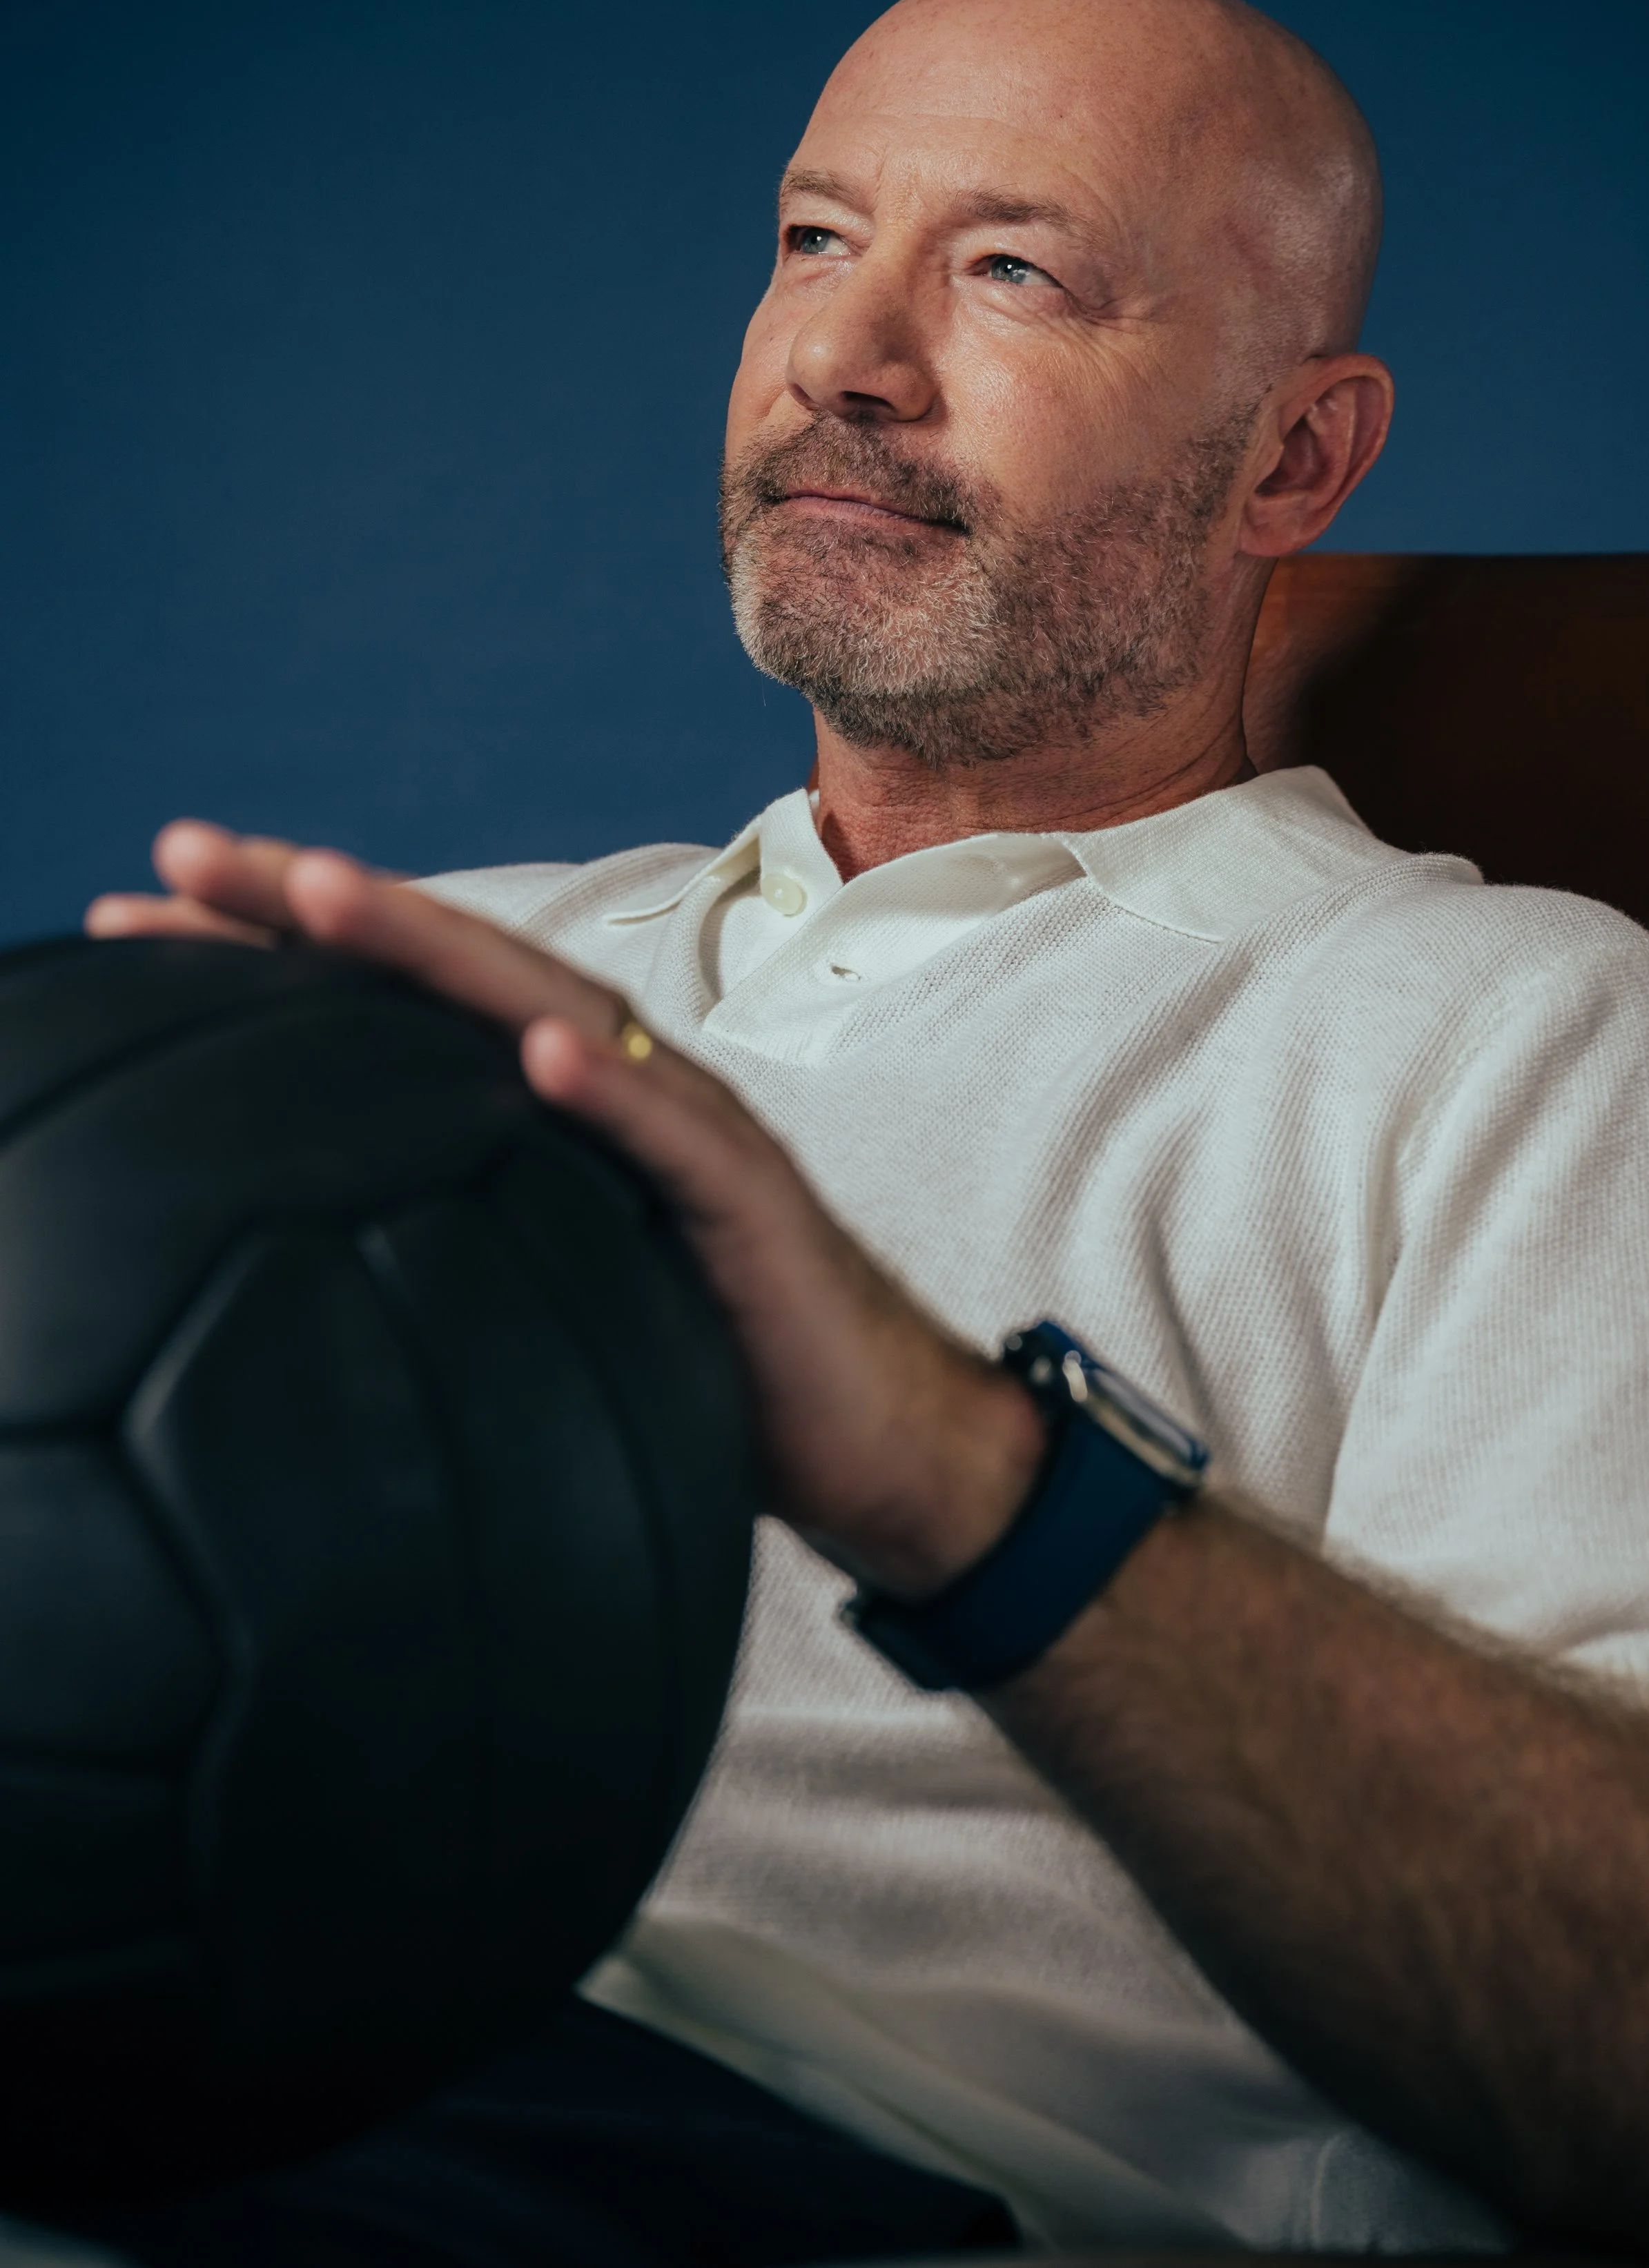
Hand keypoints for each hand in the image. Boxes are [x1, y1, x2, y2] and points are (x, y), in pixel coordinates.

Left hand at [89, 825, 1044, 1596]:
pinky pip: (677, 1140)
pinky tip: (544, 1053)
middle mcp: (611, 1086)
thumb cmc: (711, 1368)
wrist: (876, 1437)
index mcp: (550, 1104)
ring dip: (437, 951)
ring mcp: (684, 1132)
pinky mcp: (749, 1206)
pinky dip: (610, 1090)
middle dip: (315, 902)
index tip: (134, 908)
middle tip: (179, 850)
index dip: (271, 946)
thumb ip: (450, 1243)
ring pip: (551, 1013)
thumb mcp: (550, 1289)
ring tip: (324, 894)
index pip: (396, 1000)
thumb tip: (297, 1262)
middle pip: (453, 968)